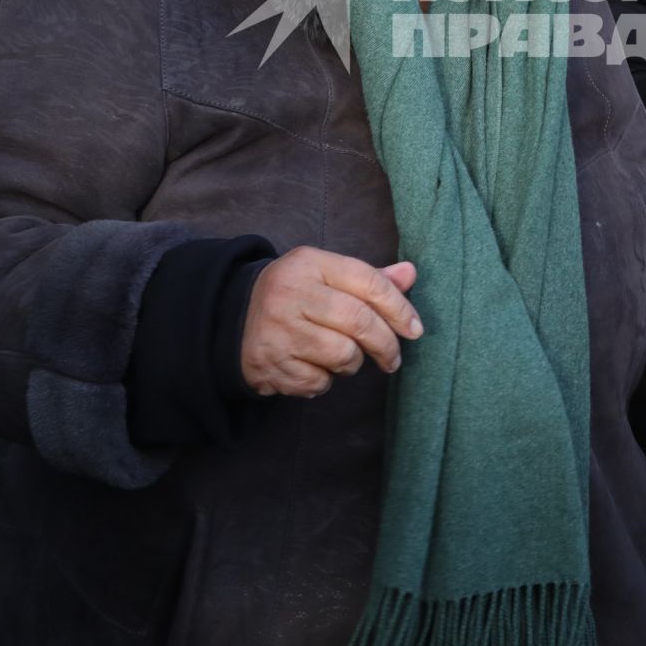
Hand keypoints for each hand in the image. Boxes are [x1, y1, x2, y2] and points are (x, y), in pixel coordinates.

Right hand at [240, 247, 422, 397]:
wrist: (231, 319)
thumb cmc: (295, 296)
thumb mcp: (326, 275)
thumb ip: (368, 278)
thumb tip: (410, 273)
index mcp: (310, 264)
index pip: (367, 281)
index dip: (399, 307)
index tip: (415, 329)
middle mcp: (291, 294)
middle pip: (359, 321)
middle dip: (386, 344)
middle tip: (393, 358)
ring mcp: (278, 330)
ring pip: (342, 355)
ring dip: (352, 363)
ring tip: (343, 357)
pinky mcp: (269, 364)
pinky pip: (319, 382)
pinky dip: (325, 381)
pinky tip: (314, 368)